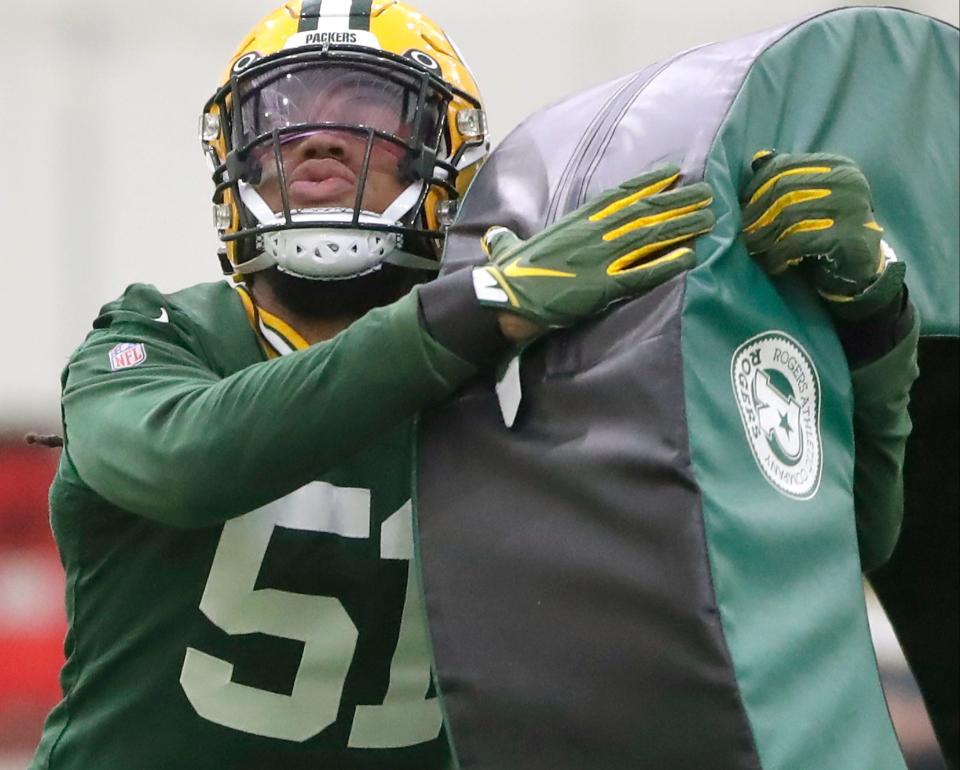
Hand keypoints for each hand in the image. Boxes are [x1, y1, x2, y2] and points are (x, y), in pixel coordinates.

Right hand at [472, 165, 714, 327]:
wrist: (509, 299)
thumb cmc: (508, 274)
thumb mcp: (508, 248)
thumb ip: (507, 240)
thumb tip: (493, 237)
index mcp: (576, 222)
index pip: (620, 195)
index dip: (649, 183)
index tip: (674, 173)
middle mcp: (594, 234)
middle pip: (645, 212)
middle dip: (678, 201)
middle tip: (708, 193)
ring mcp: (602, 260)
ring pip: (651, 237)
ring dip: (682, 226)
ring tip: (709, 217)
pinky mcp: (606, 287)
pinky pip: (644, 274)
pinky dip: (668, 264)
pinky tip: (690, 256)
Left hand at [741, 151, 904, 318]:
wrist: (862, 263)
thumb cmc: (828, 226)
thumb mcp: (811, 196)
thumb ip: (788, 176)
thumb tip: (757, 158)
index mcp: (837, 165)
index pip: (784, 166)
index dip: (757, 186)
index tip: (744, 204)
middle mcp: (847, 181)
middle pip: (783, 190)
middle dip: (756, 212)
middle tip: (744, 230)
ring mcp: (851, 207)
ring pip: (788, 216)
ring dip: (764, 235)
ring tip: (754, 247)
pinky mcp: (848, 236)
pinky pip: (799, 242)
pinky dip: (779, 254)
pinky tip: (775, 263)